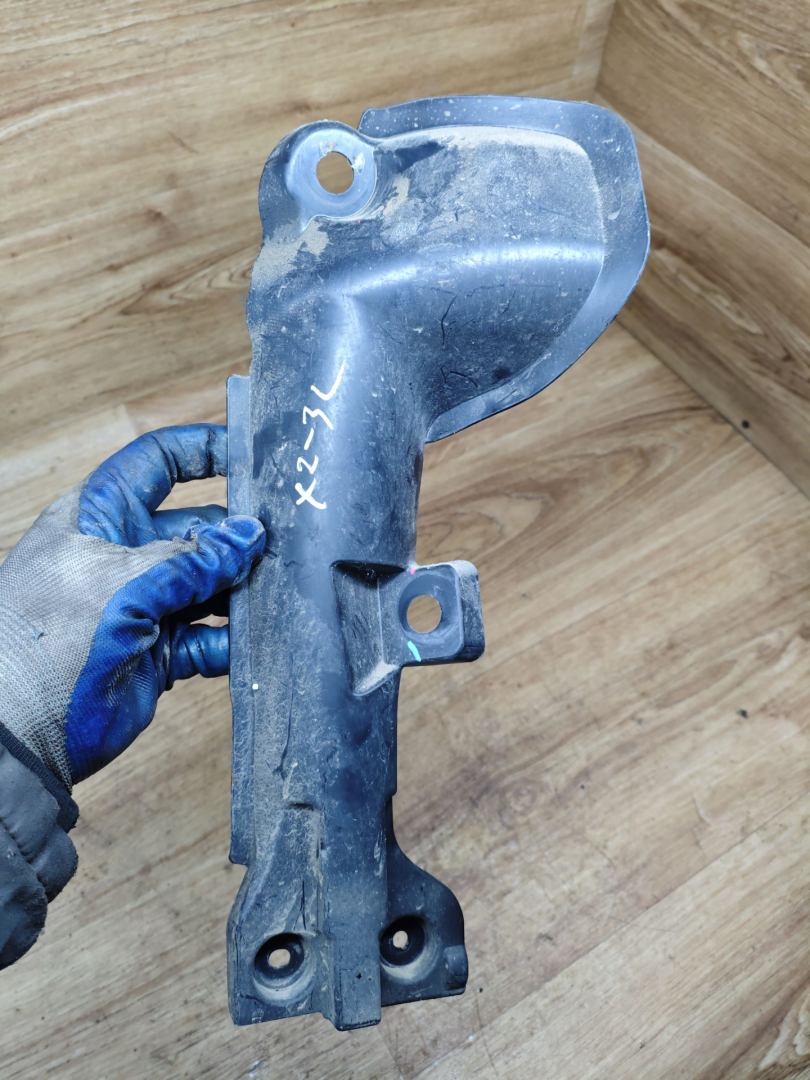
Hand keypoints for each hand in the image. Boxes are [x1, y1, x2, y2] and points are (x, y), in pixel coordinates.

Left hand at [0, 424, 264, 786]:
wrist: (21, 731)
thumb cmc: (47, 641)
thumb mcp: (124, 581)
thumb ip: (194, 559)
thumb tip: (250, 536)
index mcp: (100, 516)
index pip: (157, 463)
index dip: (202, 453)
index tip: (250, 456)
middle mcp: (123, 555)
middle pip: (198, 528)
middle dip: (237, 535)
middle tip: (278, 545)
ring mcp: (143, 604)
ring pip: (211, 584)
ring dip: (242, 590)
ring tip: (271, 595)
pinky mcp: (159, 652)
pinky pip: (210, 638)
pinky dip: (232, 642)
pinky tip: (251, 642)